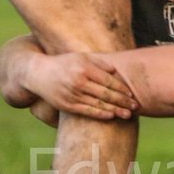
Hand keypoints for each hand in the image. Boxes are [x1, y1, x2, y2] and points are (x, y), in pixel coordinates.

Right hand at [22, 51, 137, 120]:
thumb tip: (116, 71)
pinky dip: (100, 114)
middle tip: (135, 106)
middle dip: (123, 101)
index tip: (132, 94)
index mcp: (84, 68)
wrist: (38, 73)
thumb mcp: (81, 57)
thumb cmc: (64, 63)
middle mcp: (79, 81)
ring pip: (98, 104)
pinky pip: (87, 111)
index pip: (108, 80)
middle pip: (106, 94)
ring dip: (115, 110)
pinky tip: (111, 116)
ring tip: (128, 114)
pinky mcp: (67, 105)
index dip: (122, 88)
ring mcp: (72, 94)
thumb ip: (100, 63)